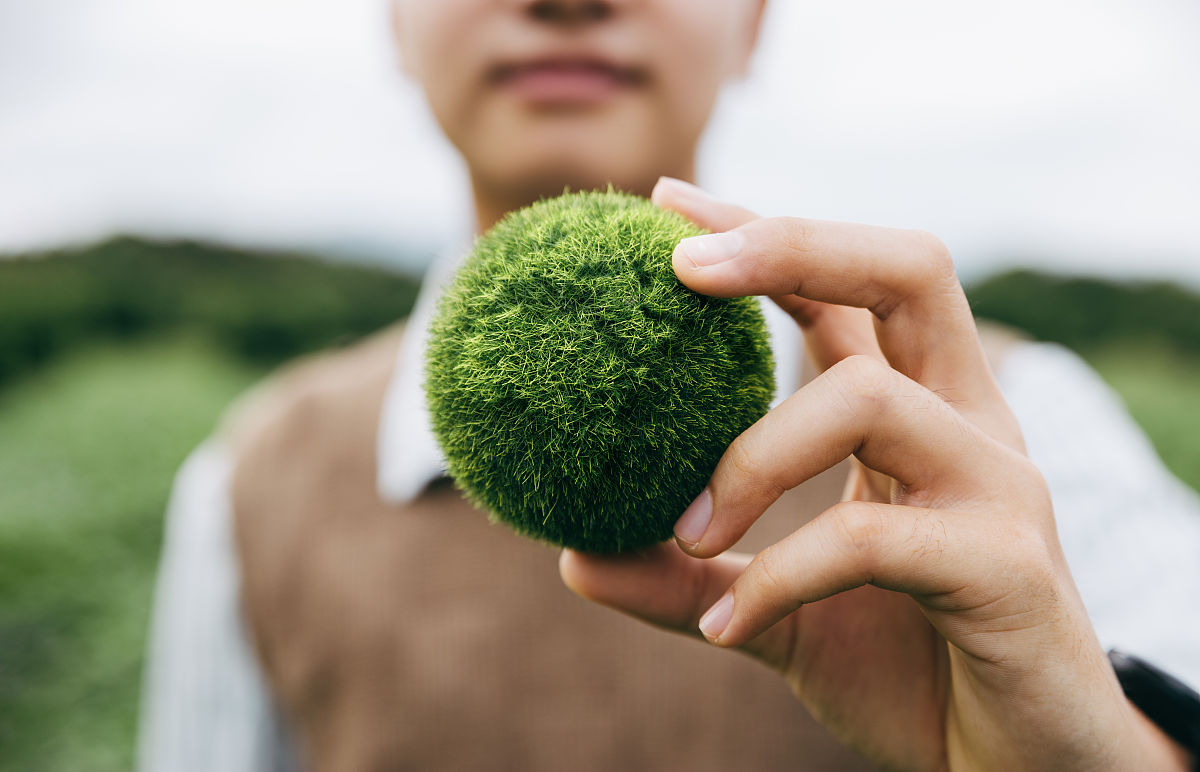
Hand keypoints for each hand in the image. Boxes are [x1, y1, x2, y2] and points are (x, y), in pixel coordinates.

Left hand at [559, 178, 1189, 770]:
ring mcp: (998, 488)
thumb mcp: (780, 615)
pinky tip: (722, 633)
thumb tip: (574, 557)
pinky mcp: (1008, 567)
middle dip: (793, 243)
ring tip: (686, 530)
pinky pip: (874, 540)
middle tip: (680, 265)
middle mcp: (968, 425)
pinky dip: (781, 577)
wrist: (1021, 768)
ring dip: (754, 456)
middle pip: (908, 269)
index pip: (847, 286)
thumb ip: (691, 578)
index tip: (665, 205)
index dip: (764, 233)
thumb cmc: (913, 670)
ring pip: (871, 397)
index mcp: (921, 413)